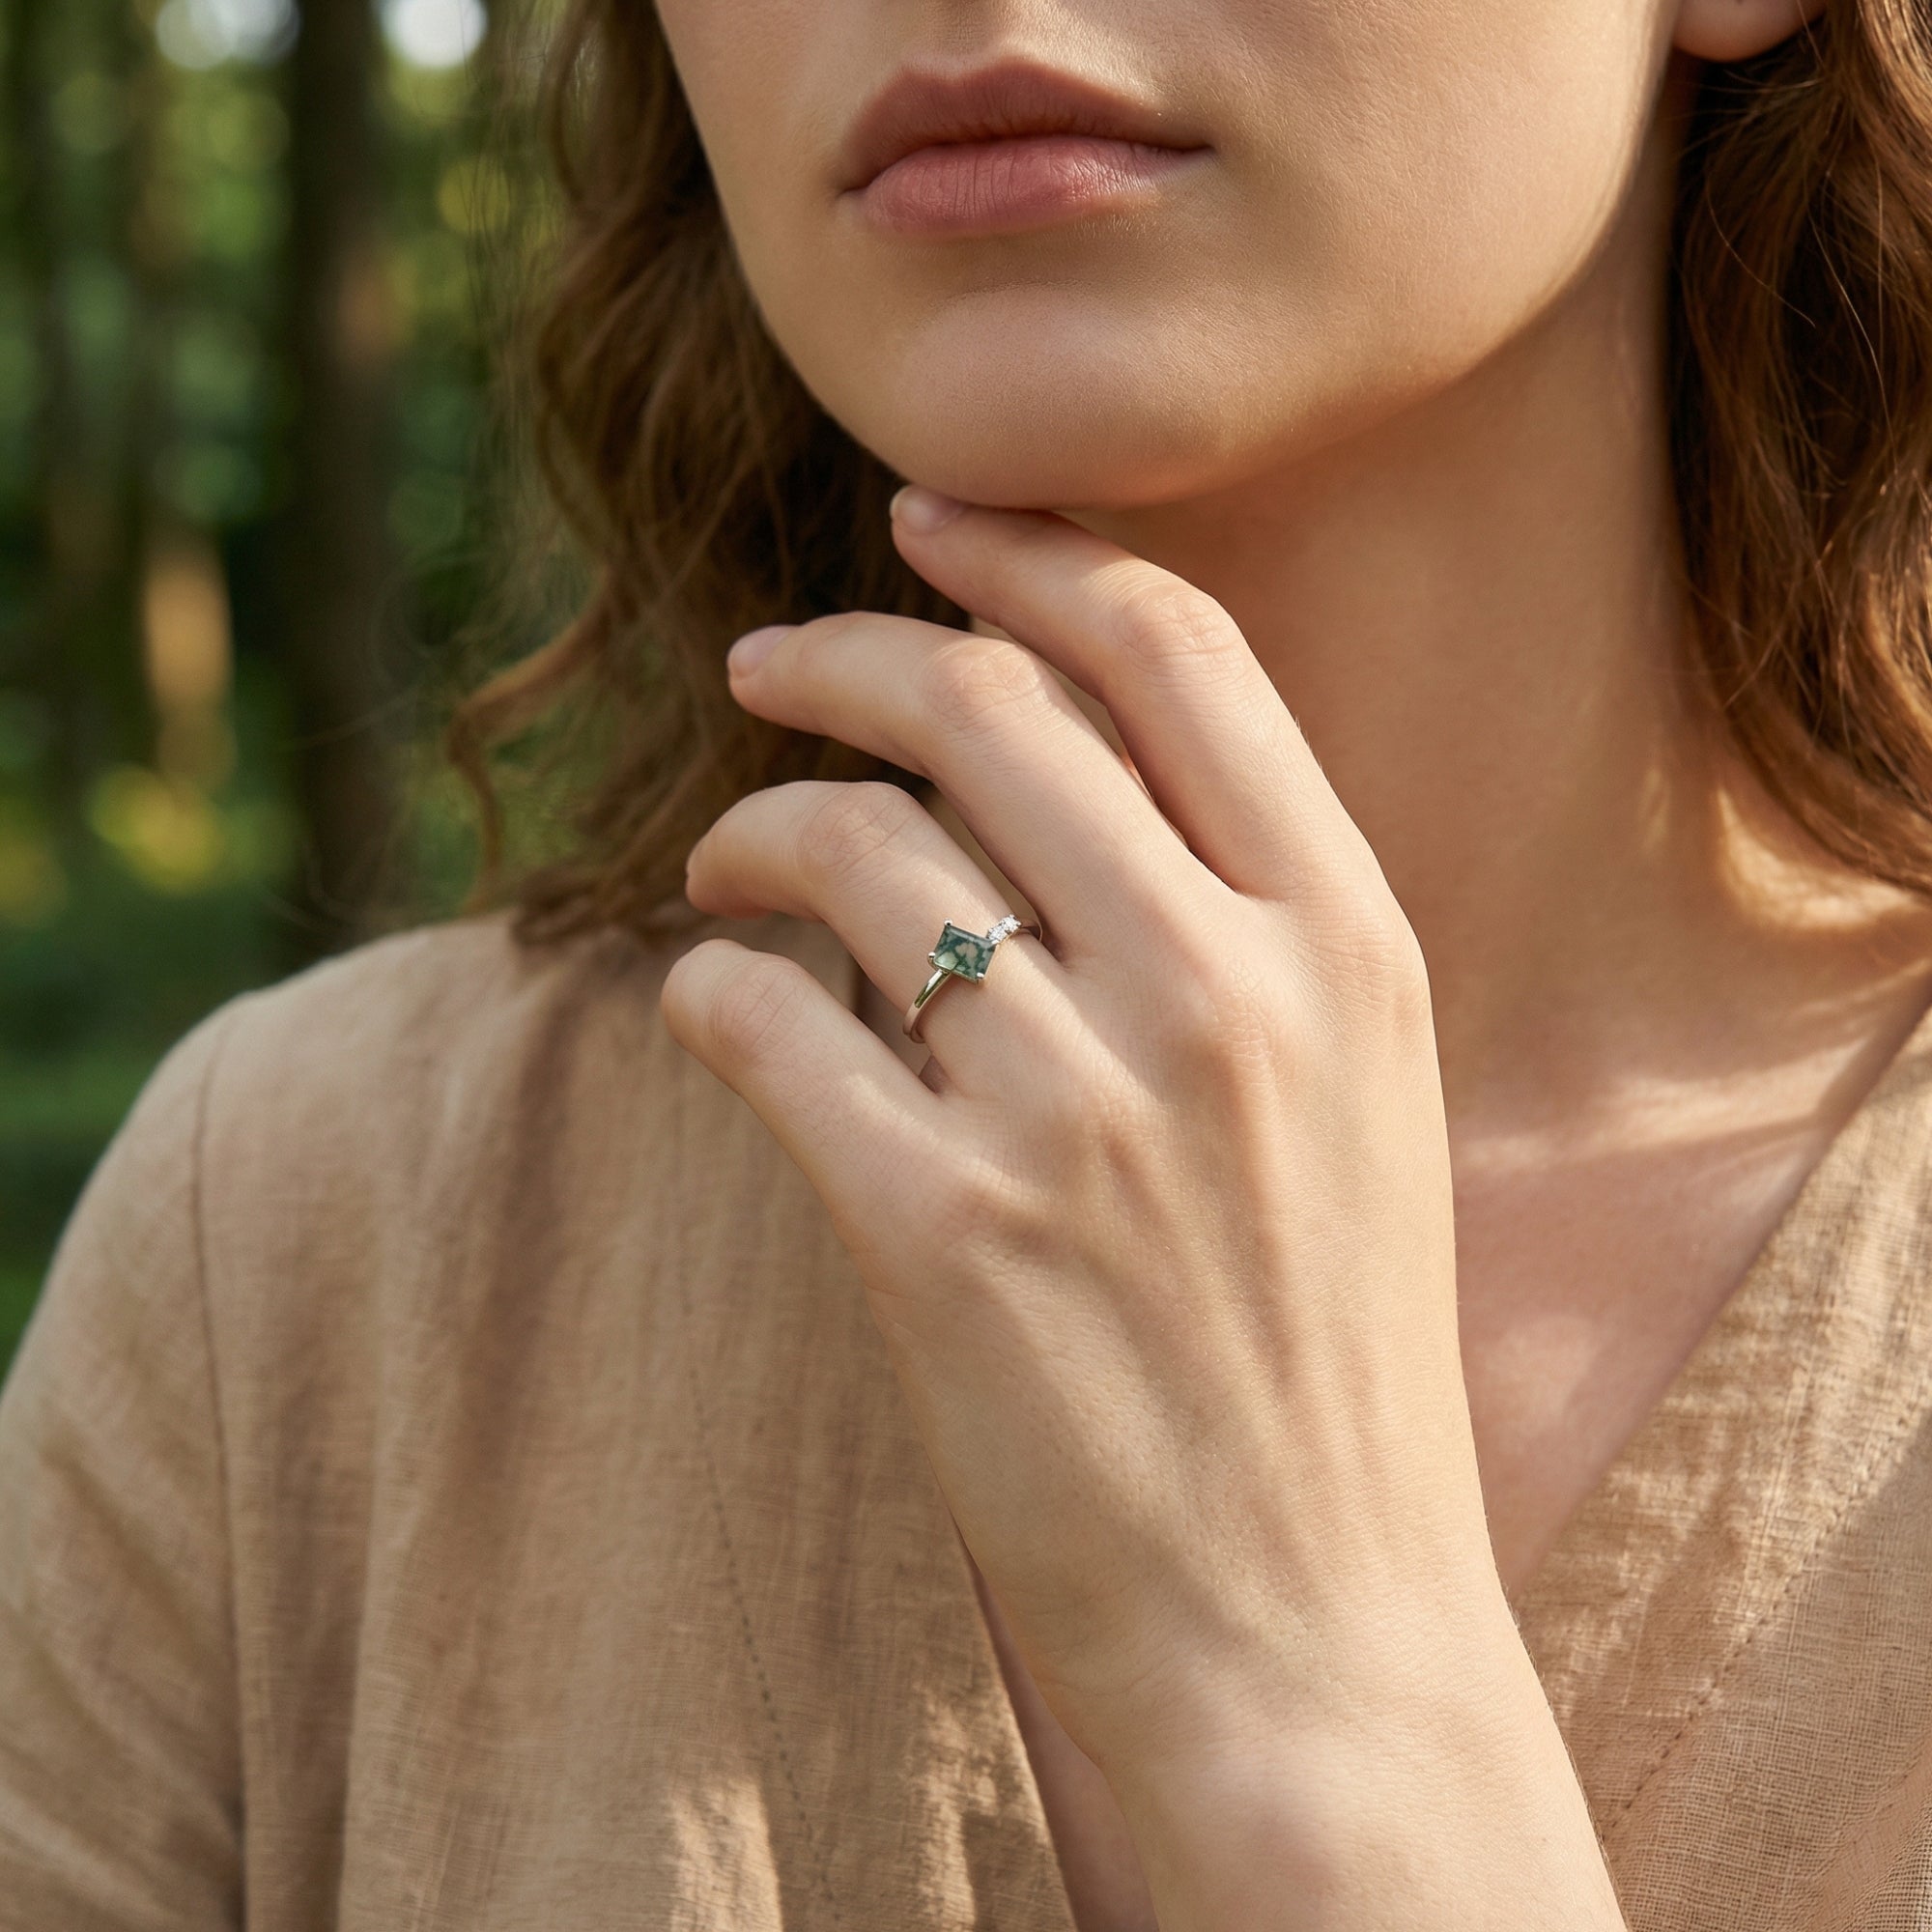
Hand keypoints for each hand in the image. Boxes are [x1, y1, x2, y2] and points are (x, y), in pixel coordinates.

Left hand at [662, 490, 1622, 1928]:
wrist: (1313, 1626)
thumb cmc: (1326, 1357)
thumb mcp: (1356, 1100)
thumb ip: (1239, 917)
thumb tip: (1038, 761)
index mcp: (1348, 941)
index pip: (1173, 652)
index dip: (1027, 557)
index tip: (922, 525)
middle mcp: (1227, 995)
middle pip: (983, 708)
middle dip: (841, 654)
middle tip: (763, 665)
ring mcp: (1083, 1113)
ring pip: (850, 851)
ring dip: (752, 830)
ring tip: (722, 869)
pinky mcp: (943, 1236)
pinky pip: (765, 1024)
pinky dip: (711, 989)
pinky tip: (715, 1009)